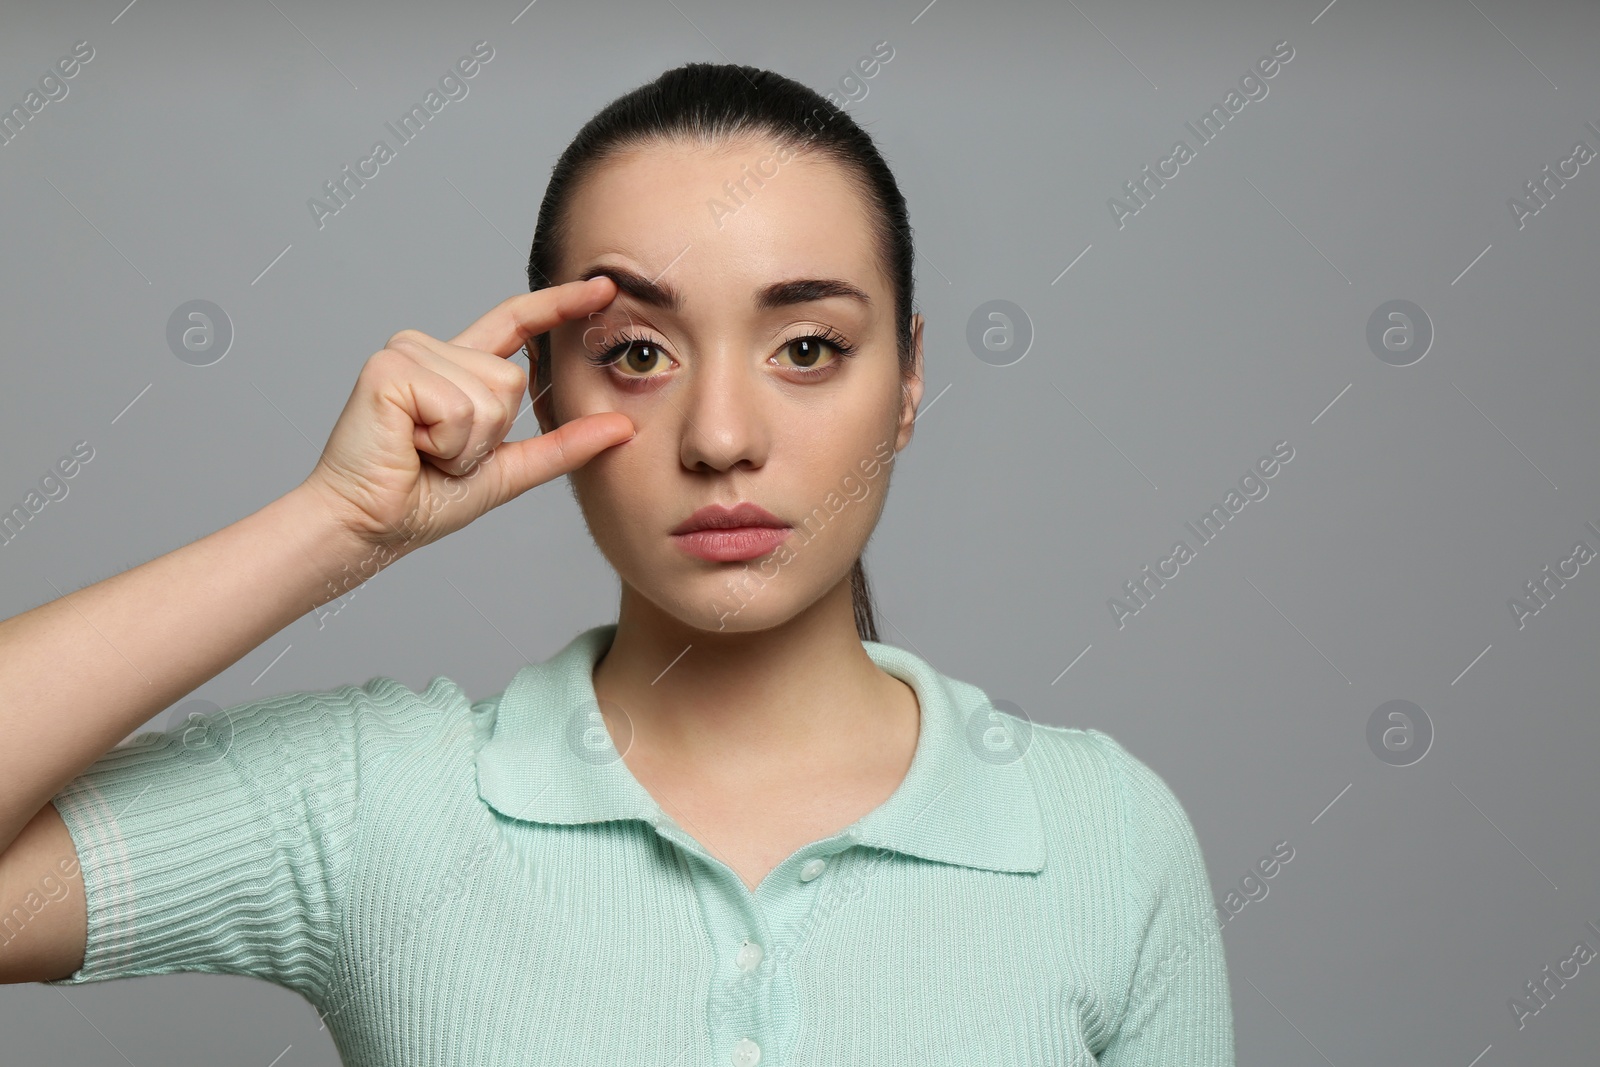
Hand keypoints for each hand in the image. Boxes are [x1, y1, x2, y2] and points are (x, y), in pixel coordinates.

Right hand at [298, 277, 632, 554]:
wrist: (367, 527)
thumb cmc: (423, 502)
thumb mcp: (508, 471)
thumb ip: (563, 445)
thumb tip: (623, 427)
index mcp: (456, 369)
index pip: (516, 323)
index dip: (560, 305)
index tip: (604, 288)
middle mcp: (430, 350)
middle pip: (512, 378)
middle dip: (489, 434)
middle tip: (441, 455)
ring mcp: (408, 353)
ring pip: (491, 394)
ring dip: (466, 443)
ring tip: (422, 452)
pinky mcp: (390, 369)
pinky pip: (459, 406)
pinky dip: (445, 442)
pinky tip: (409, 446)